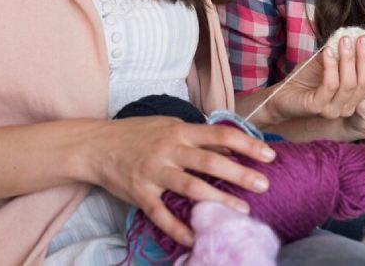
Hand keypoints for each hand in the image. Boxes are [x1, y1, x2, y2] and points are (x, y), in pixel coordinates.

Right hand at [87, 117, 275, 247]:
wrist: (96, 145)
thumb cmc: (137, 134)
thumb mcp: (168, 125)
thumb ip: (196, 137)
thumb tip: (230, 146)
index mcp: (179, 131)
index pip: (219, 135)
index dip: (246, 144)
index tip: (269, 155)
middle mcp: (169, 150)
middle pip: (209, 161)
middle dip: (239, 174)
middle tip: (264, 185)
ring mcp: (154, 172)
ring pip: (190, 187)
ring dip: (218, 199)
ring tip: (241, 211)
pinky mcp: (140, 193)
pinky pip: (161, 214)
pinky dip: (178, 229)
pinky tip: (194, 239)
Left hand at [267, 34, 364, 121]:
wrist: (280, 94)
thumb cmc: (305, 78)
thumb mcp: (328, 61)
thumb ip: (341, 51)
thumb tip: (354, 33)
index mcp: (356, 95)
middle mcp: (348, 105)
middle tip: (361, 37)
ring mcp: (334, 109)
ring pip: (350, 84)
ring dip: (348, 59)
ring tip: (344, 40)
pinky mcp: (318, 108)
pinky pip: (330, 86)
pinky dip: (331, 66)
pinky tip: (327, 51)